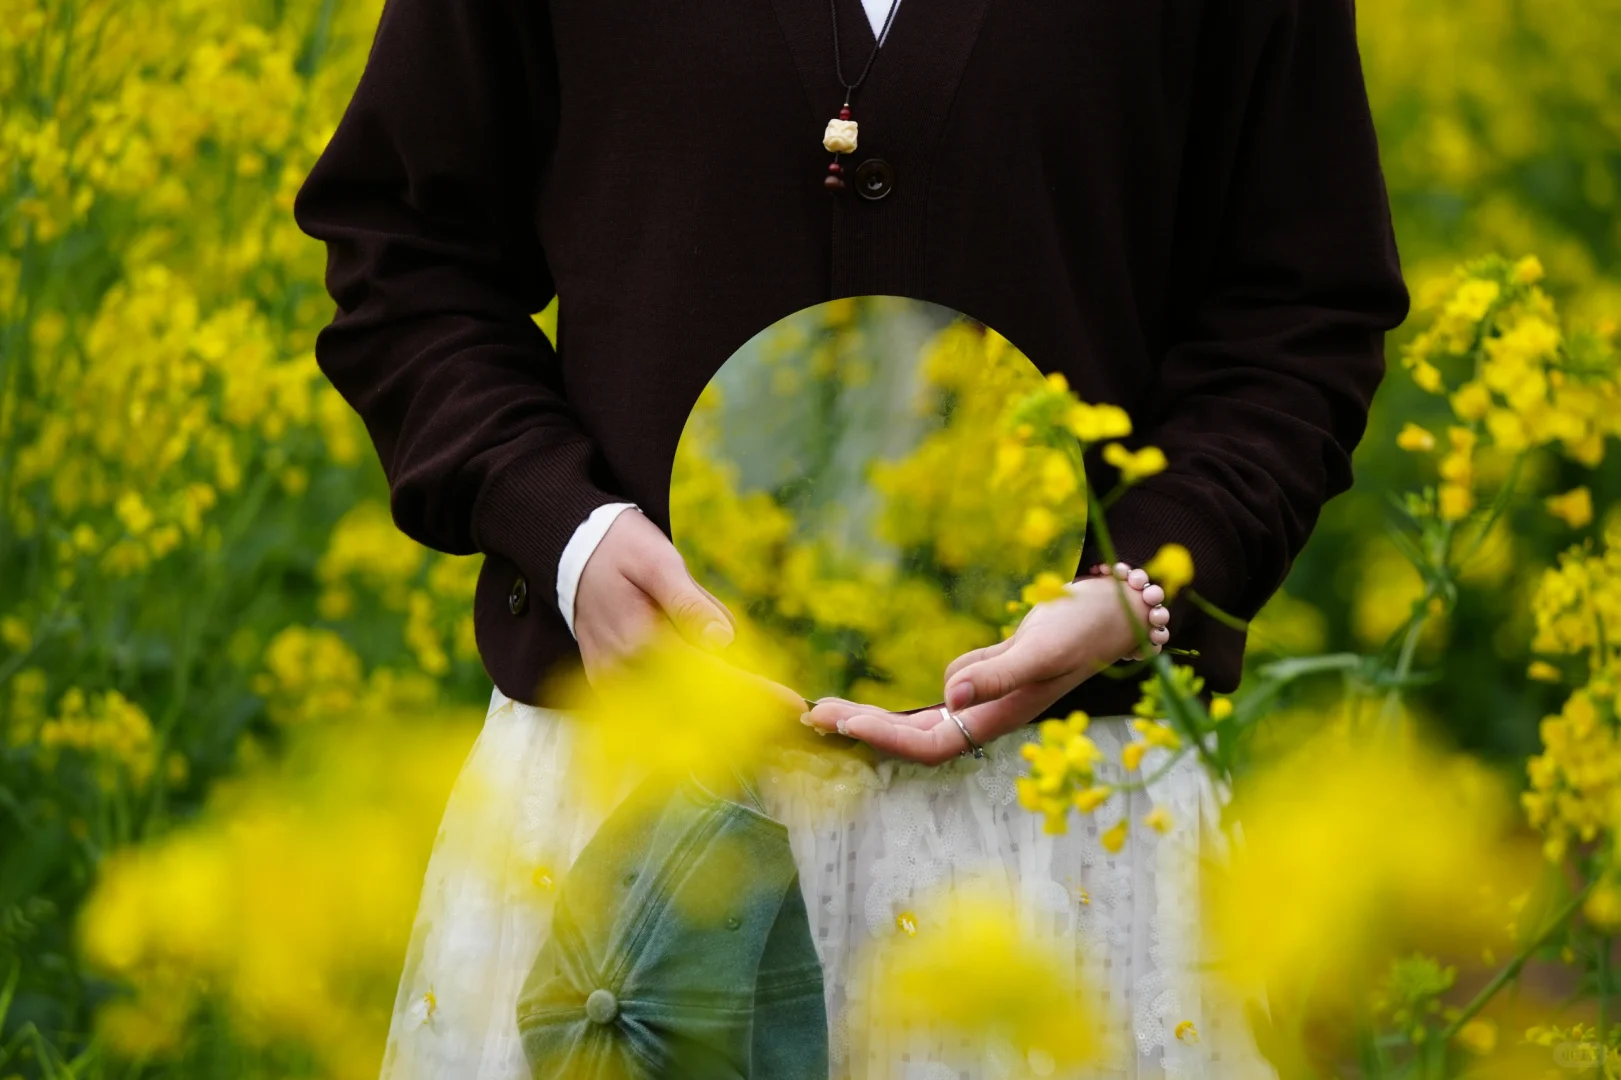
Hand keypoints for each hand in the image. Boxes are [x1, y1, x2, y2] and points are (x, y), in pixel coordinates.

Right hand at [573, 508, 804, 713]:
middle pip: (693, 707)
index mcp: (639, 639)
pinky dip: (683, 709)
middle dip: (740, 711)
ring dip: (713, 712)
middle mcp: (621, 669)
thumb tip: (723, 641)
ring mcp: (609, 680)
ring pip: (672, 711)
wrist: (570, 548)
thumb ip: (690, 602)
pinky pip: (651, 706)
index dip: (754, 693)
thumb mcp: (660, 561)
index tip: (792, 705)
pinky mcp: (605, 681)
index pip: (708, 676)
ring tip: (756, 705)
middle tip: (785, 712)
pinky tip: (715, 704)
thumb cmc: (622, 548)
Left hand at [803, 574, 1157, 763]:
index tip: (844, 721)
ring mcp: (984, 700)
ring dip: (872, 718)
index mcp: (997, 717)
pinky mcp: (984, 679)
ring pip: (918, 720)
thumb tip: (951, 695)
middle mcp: (986, 715)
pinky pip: (931, 700)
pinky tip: (870, 704)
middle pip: (914, 736)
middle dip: (863, 729)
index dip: (886, 736)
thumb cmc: (1082, 631)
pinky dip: (897, 703)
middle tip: (812, 717)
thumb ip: (998, 674)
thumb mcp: (1040, 650)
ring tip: (824, 712)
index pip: (930, 741)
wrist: (1112, 613)